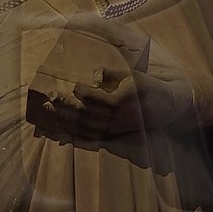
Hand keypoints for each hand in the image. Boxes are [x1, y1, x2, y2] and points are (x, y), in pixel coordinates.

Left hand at [28, 59, 145, 142]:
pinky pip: (88, 137)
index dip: (81, 91)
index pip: (94, 97)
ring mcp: (112, 129)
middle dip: (65, 105)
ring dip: (63, 120)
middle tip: (49, 97)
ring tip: (47, 112)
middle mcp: (115, 117)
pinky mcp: (111, 136)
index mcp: (120, 100)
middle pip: (84, 112)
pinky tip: (58, 131)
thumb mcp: (131, 74)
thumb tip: (93, 76)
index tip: (74, 85)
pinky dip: (72, 134)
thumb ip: (110, 74)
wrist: (165, 107)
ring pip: (83, 127)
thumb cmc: (146, 86)